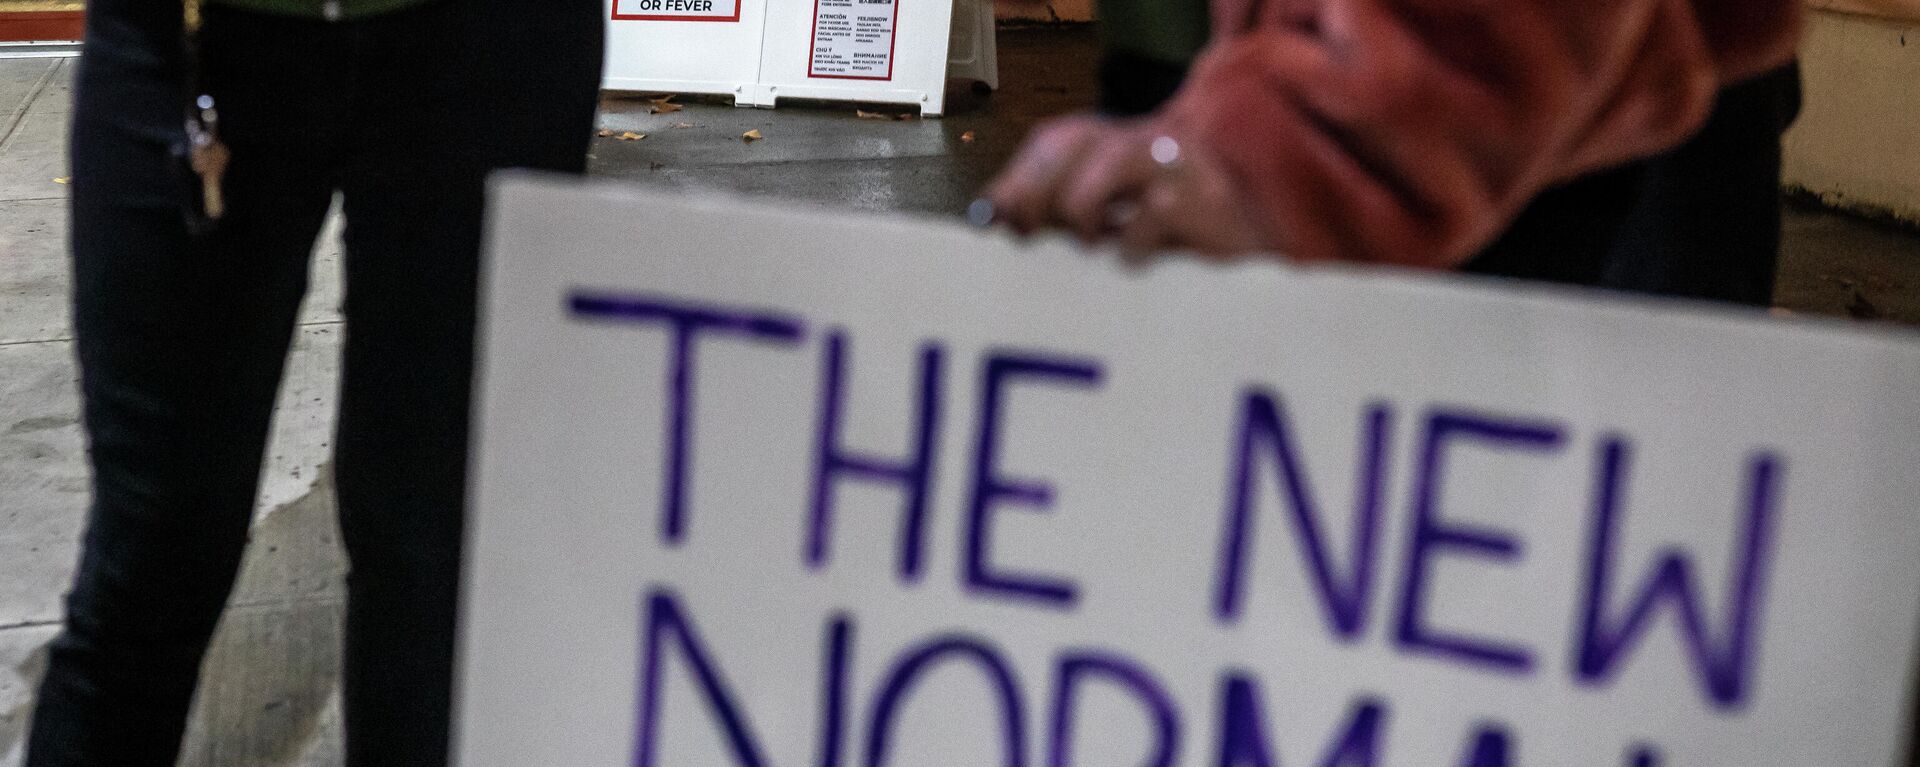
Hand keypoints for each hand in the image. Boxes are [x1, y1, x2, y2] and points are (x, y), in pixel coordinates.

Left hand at [982, 116, 1272, 260]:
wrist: (1255, 256)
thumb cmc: (1176, 246)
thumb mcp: (1114, 224)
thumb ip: (1062, 216)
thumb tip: (998, 219)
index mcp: (1120, 143)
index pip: (1056, 140)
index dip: (1020, 176)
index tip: (997, 219)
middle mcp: (1148, 139)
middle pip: (1077, 140)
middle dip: (1040, 187)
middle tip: (1030, 234)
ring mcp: (1180, 163)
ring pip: (1112, 159)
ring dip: (1084, 207)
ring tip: (1090, 245)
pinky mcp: (1206, 198)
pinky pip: (1154, 209)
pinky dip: (1133, 242)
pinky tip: (1134, 262)